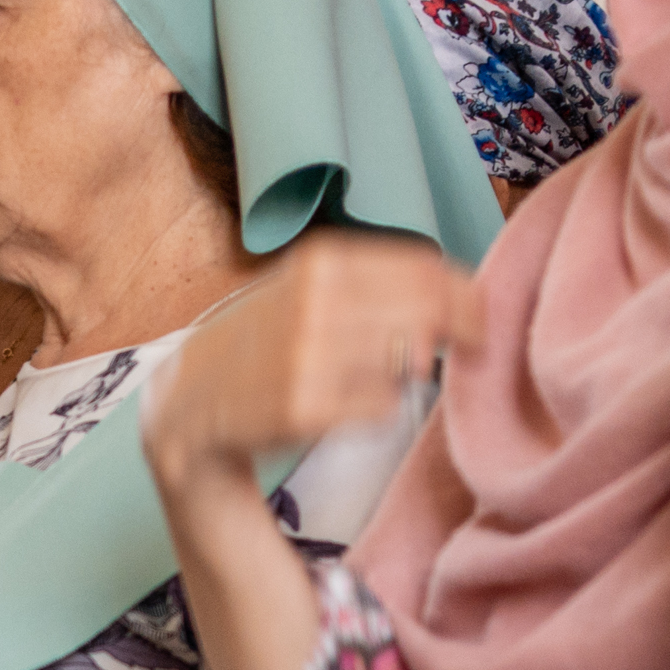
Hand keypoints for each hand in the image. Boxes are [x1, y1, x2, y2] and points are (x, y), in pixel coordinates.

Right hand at [144, 231, 480, 493]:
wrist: (191, 400)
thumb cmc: (264, 340)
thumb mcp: (307, 286)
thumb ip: (375, 280)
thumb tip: (459, 292)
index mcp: (321, 260)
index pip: (426, 268)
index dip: (466, 297)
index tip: (477, 321)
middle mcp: (316, 300)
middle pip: (428, 313)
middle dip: (454, 336)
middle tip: (454, 353)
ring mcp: (310, 355)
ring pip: (411, 362)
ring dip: (408, 373)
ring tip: (376, 376)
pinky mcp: (306, 407)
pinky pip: (384, 408)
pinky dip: (378, 409)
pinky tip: (346, 405)